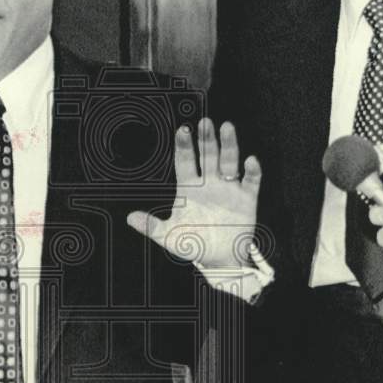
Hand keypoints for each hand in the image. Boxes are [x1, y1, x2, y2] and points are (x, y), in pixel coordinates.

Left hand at [126, 118, 260, 268]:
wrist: (218, 260)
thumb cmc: (193, 244)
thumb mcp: (169, 236)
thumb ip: (151, 226)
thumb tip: (130, 218)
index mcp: (189, 188)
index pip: (185, 162)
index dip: (184, 147)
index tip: (182, 130)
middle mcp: (209, 183)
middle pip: (208, 156)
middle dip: (206, 139)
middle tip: (204, 122)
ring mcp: (228, 189)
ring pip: (229, 162)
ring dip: (229, 146)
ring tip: (227, 128)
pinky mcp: (246, 199)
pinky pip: (250, 181)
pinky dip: (252, 171)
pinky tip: (250, 161)